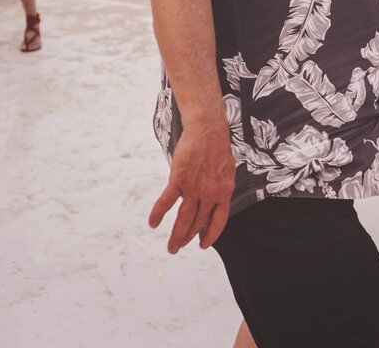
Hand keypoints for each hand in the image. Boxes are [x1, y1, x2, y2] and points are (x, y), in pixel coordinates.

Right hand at [148, 123, 235, 253]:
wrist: (207, 130)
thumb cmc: (216, 146)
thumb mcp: (226, 170)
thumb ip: (220, 187)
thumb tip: (214, 198)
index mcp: (224, 192)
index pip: (219, 221)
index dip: (210, 235)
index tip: (203, 245)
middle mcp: (210, 194)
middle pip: (198, 223)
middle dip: (188, 238)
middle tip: (179, 248)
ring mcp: (194, 188)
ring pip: (184, 219)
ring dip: (176, 235)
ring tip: (171, 247)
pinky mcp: (179, 180)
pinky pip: (166, 202)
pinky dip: (158, 214)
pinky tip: (152, 223)